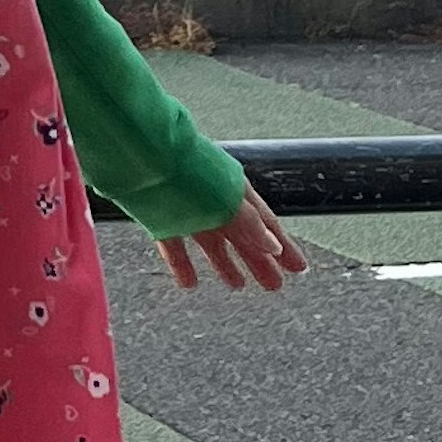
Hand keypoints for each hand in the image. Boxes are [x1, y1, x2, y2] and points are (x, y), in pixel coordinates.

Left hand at [163, 182, 303, 293]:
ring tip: (238, 285)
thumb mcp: (228, 201)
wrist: (143, 156)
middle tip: (274, 285)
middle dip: (259, 261)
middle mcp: (214, 201)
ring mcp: (188, 210)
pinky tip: (189, 283)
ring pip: (212, 242)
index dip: (283, 248)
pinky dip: (183, 265)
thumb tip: (275, 247)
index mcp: (235, 193)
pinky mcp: (161, 218)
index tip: (298, 269)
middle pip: (242, 236)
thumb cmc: (191, 171)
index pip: (265, 225)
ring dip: (226, 264)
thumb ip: (250, 225)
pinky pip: (176, 246)